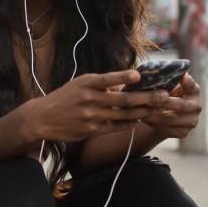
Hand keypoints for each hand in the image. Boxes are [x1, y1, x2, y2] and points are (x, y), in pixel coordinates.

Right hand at [27, 70, 170, 142]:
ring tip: (159, 109)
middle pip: (124, 99)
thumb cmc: (65, 97)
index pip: (109, 79)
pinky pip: (116, 126)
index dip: (124, 77)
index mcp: (87, 83)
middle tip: (164, 95)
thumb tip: (125, 84)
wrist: (43, 118)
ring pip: (124, 114)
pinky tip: (140, 120)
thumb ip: (102, 84)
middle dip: (147, 97)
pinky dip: (129, 123)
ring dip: (144, 111)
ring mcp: (92, 116)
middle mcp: (90, 99)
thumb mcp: (80, 84)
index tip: (139, 75)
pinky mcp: (92, 130)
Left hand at [138, 73, 201, 139]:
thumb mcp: (168, 86)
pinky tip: (143, 119)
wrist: (168, 114)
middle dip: (163, 103)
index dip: (188, 82)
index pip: (192, 86)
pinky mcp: (183, 133)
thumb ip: (166, 82)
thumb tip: (153, 76)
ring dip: (155, 115)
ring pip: (171, 120)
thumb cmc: (166, 94)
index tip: (182, 76)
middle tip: (148, 101)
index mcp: (194, 91)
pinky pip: (167, 129)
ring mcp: (191, 121)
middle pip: (182, 106)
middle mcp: (196, 106)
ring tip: (141, 111)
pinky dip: (153, 124)